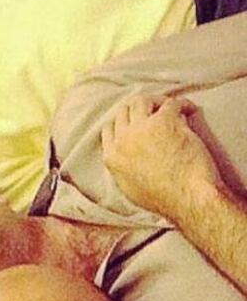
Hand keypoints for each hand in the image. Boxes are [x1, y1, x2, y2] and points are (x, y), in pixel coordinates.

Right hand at [101, 94, 221, 218]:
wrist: (185, 199)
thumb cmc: (163, 199)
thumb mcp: (129, 189)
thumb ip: (122, 170)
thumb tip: (125, 161)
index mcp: (112, 157)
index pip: (109, 129)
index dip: (124, 124)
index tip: (137, 124)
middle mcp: (122, 140)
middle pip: (124, 111)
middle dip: (140, 109)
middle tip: (156, 113)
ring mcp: (141, 129)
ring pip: (141, 101)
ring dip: (156, 102)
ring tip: (171, 110)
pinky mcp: (164, 122)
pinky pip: (172, 102)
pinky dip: (182, 104)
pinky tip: (190, 111)